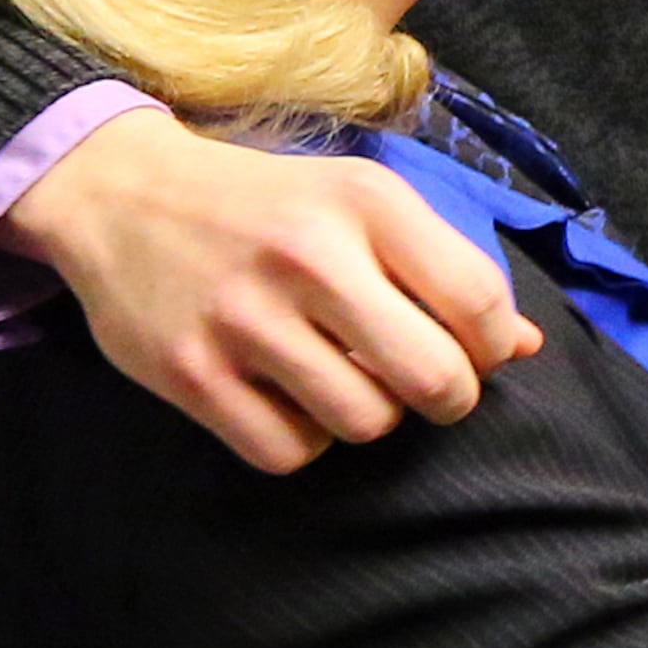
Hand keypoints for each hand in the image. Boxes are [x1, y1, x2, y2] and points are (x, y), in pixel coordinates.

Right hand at [0, 107, 540, 472]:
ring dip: (368, 416)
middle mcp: (308, 255)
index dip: (493, 347)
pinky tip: (286, 398)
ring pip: (365, 423)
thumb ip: (444, 267)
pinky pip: (288, 453)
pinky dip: (301, 440)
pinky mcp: (191, 373)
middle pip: (434, 378)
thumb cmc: (267, 206)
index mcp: (365, 202)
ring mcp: (244, 318)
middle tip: (421, 385)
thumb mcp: (360, 203)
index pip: (480, 302)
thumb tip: (527, 346)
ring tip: (341, 379)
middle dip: (446, 397)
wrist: (121, 194)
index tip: (472, 350)